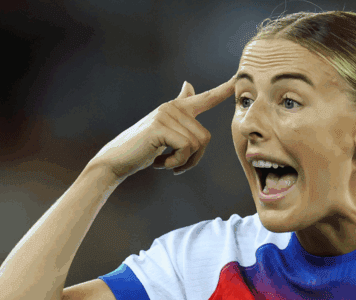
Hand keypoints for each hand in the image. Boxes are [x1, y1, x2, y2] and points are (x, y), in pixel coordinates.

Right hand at [87, 76, 236, 180]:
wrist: (117, 160)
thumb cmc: (142, 148)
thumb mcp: (165, 129)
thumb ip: (179, 108)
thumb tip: (188, 83)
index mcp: (177, 108)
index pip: (205, 97)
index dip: (223, 90)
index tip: (239, 78)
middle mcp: (173, 107)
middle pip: (205, 137)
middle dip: (193, 159)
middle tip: (174, 166)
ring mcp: (166, 115)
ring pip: (196, 144)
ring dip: (183, 162)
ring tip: (164, 163)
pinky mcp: (160, 126)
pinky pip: (185, 148)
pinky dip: (175, 163)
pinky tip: (158, 163)